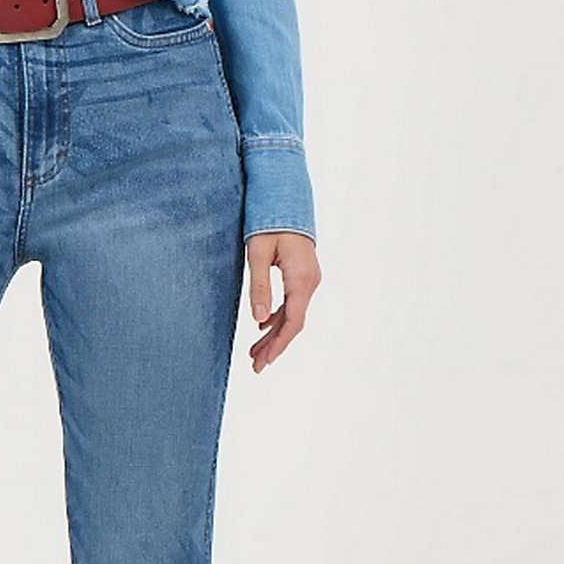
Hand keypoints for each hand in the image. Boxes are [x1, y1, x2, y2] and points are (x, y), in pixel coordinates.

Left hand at [244, 231, 319, 373]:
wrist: (286, 197)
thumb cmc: (268, 222)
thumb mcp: (257, 253)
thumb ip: (259, 287)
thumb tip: (258, 320)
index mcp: (301, 280)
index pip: (292, 322)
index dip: (278, 345)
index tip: (263, 362)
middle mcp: (310, 282)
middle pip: (293, 323)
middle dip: (274, 346)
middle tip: (255, 366)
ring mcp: (309, 279)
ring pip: (292, 314)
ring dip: (274, 334)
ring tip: (254, 352)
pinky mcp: (302, 275)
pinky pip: (292, 303)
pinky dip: (277, 318)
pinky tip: (262, 327)